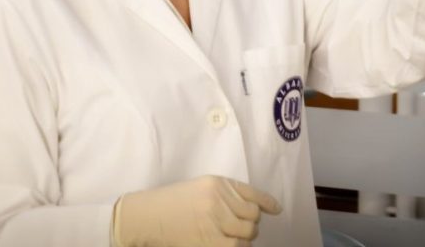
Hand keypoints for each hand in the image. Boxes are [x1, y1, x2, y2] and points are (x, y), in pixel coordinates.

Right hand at [111, 175, 281, 246]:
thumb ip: (225, 195)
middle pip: (253, 216)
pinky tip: (231, 245)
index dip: (267, 203)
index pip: (252, 193)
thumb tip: (253, 210)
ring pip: (248, 233)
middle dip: (252, 224)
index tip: (276, 209)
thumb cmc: (172, 202)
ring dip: (246, 238)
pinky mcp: (210, 241)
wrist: (148, 216)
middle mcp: (219, 200)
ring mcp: (215, 221)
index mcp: (218, 183)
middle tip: (243, 227)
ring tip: (235, 238)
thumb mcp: (200, 189)